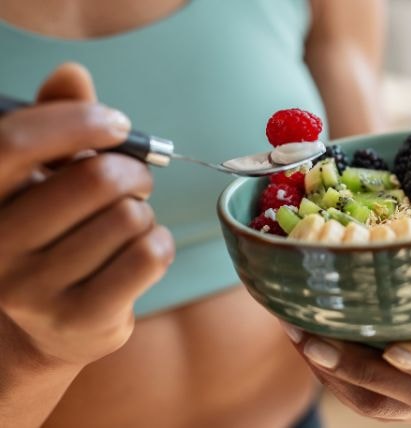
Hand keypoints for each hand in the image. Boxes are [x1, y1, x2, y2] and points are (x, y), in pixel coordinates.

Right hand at [0, 63, 174, 367]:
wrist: (51, 326)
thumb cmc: (52, 234)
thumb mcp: (43, 178)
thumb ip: (53, 121)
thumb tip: (71, 73)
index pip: (15, 143)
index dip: (76, 121)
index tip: (117, 124)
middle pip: (94, 179)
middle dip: (133, 171)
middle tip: (137, 180)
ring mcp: (32, 289)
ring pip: (130, 218)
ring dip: (144, 213)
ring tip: (129, 222)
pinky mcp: (79, 318)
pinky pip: (148, 256)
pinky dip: (161, 242)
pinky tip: (145, 248)